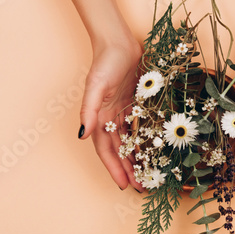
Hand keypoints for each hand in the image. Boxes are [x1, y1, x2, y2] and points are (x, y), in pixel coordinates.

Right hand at [78, 41, 144, 190]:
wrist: (119, 44)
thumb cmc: (105, 62)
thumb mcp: (95, 86)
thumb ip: (88, 110)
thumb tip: (83, 135)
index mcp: (99, 118)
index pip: (106, 150)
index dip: (114, 168)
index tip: (124, 185)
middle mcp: (109, 120)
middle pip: (119, 152)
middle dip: (128, 171)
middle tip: (141, 188)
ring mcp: (122, 115)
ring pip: (129, 144)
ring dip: (136, 161)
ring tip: (147, 177)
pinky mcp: (134, 108)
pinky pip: (138, 131)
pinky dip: (143, 144)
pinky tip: (152, 155)